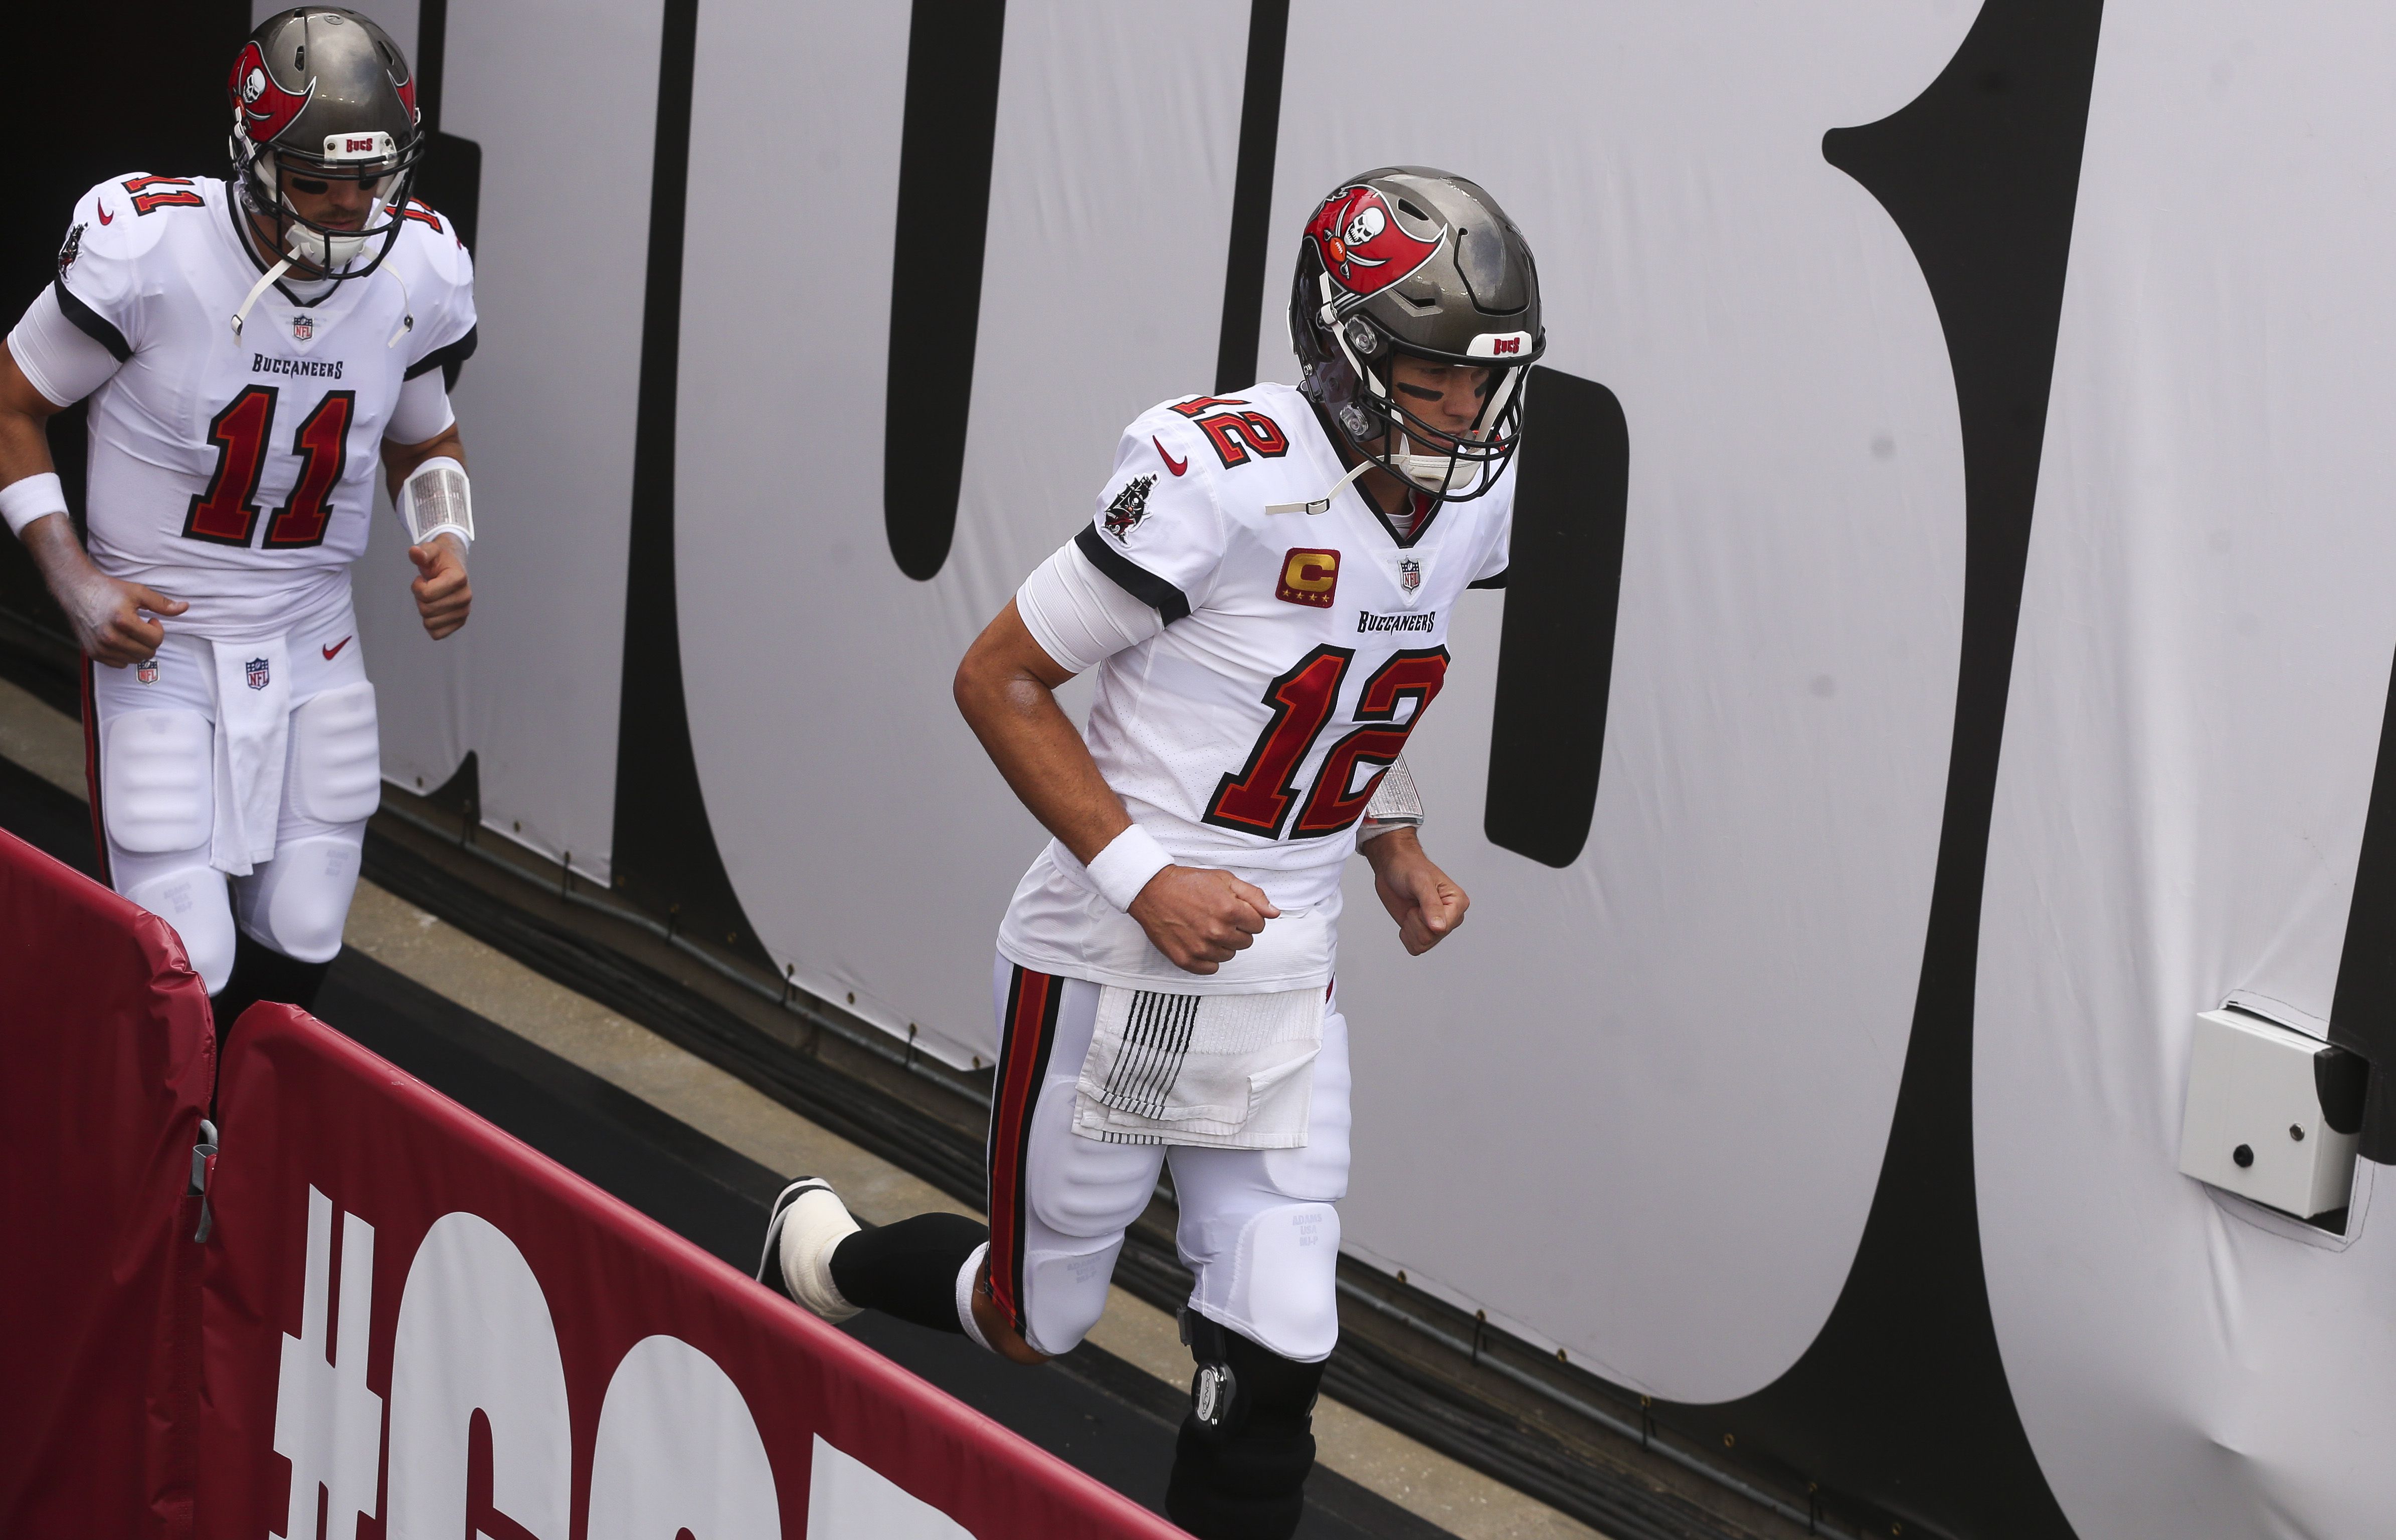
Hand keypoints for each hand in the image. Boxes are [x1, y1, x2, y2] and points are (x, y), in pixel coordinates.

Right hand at [23, 513, 184, 666]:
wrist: (77, 590)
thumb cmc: (109, 590)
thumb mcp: (138, 592)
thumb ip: (162, 604)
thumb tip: (185, 607)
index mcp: (123, 621)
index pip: (156, 640)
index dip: (158, 629)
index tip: (150, 620)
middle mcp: (110, 637)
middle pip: (147, 653)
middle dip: (150, 640)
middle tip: (141, 626)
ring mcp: (100, 647)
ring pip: (135, 660)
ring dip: (138, 648)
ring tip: (129, 631)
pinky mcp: (93, 653)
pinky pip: (120, 664)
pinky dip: (124, 654)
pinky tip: (119, 638)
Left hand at [409, 534, 470, 639]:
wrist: (453, 567)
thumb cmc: (440, 559)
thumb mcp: (430, 551)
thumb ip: (422, 552)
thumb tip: (415, 552)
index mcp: (459, 578)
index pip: (426, 594)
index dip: (417, 586)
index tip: (424, 578)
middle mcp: (465, 597)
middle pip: (426, 610)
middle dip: (420, 599)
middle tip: (427, 588)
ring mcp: (464, 611)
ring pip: (430, 623)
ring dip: (425, 611)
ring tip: (432, 598)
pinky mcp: (460, 622)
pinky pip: (437, 634)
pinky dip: (431, 625)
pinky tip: (435, 611)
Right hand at [1127, 865, 1280, 974]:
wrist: (1152, 890)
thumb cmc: (1188, 883)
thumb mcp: (1224, 879)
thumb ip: (1254, 896)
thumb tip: (1274, 913)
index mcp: (1230, 910)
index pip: (1259, 926)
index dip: (1249, 917)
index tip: (1236, 912)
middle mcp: (1216, 932)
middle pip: (1246, 943)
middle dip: (1237, 930)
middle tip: (1219, 917)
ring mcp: (1201, 948)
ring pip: (1229, 956)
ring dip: (1222, 944)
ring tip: (1206, 927)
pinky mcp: (1186, 960)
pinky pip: (1211, 969)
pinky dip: (1208, 958)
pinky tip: (1199, 941)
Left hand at [1364, 828, 1468, 954]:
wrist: (1392, 868)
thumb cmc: (1409, 868)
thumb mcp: (1420, 882)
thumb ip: (1431, 905)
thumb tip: (1439, 928)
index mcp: (1458, 903)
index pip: (1443, 928)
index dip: (1424, 917)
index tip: (1421, 900)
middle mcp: (1451, 917)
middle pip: (1431, 938)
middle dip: (1415, 921)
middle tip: (1415, 903)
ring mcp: (1438, 927)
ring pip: (1422, 945)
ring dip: (1410, 928)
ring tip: (1412, 908)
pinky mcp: (1424, 932)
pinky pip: (1415, 948)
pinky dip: (1406, 935)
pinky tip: (1408, 918)